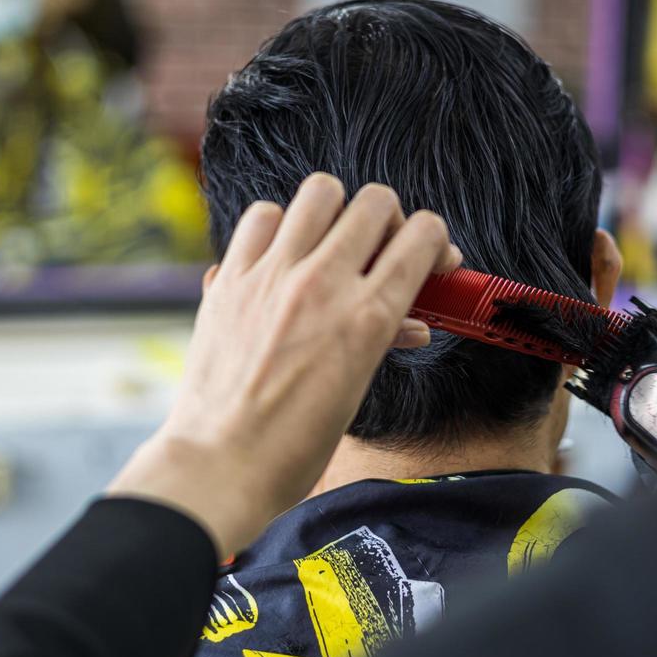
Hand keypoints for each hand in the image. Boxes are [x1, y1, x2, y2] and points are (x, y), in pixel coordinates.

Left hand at [107, 175, 460, 555]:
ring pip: (320, 191)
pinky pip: (261, 216)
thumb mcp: (357, 390)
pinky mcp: (231, 278)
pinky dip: (278, 226)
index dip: (434, 240)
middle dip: (389, 221)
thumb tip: (410, 322)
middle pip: (375, 203)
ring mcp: (273, 276)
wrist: (222, 465)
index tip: (428, 256)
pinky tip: (282, 254)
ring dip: (335, 211)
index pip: (422, 236)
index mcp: (367, 318)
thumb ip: (383, 341)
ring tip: (331, 242)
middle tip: (381, 250)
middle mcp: (324, 284)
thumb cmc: (294, 446)